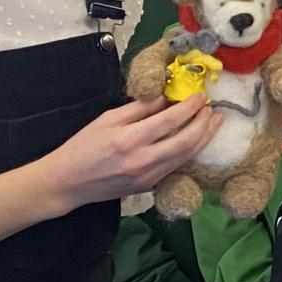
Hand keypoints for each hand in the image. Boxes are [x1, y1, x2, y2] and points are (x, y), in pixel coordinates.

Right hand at [36, 96, 220, 213]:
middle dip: (204, 124)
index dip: (190, 107)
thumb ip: (139, 108)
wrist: (68, 182)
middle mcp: (142, 161)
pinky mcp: (148, 186)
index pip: (170, 120)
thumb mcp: (107, 119)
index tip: (200, 96)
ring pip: (185, 157)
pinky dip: (189, 151)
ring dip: (203, 138)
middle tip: (212, 109)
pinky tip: (196, 140)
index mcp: (129, 140)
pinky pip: (175, 167)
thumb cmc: (83, 146)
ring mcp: (147, 177)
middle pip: (186, 142)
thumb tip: (167, 97)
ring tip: (214, 122)